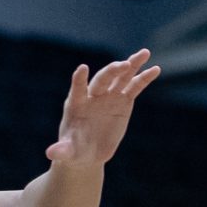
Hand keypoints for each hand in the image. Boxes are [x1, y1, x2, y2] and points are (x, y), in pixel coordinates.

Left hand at [46, 50, 159, 166]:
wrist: (87, 152)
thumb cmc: (74, 151)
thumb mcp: (67, 153)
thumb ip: (61, 150)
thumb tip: (51, 153)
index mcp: (76, 104)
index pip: (77, 88)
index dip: (79, 79)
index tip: (82, 69)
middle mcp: (93, 96)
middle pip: (102, 79)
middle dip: (112, 71)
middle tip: (123, 65)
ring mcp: (109, 97)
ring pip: (121, 77)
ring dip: (132, 65)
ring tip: (145, 53)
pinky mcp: (123, 101)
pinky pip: (134, 87)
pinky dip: (144, 78)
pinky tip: (155, 69)